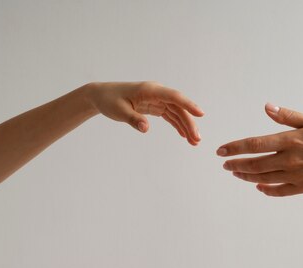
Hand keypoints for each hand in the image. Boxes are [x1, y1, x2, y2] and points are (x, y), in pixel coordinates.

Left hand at [87, 81, 203, 144]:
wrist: (101, 96)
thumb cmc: (109, 101)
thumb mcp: (119, 111)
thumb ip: (133, 119)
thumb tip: (145, 129)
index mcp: (150, 90)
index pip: (174, 97)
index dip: (188, 105)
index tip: (200, 114)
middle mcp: (157, 93)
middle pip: (179, 107)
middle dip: (189, 123)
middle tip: (197, 139)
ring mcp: (157, 99)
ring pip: (177, 112)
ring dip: (186, 126)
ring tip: (194, 142)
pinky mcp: (154, 105)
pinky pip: (170, 115)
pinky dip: (177, 125)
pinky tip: (184, 136)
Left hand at [217, 103, 302, 195]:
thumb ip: (288, 116)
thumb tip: (267, 107)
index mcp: (291, 140)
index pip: (255, 144)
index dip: (235, 148)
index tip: (221, 151)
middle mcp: (290, 160)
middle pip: (255, 164)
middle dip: (237, 164)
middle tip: (226, 164)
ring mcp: (296, 176)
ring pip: (263, 178)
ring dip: (247, 176)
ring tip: (236, 173)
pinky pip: (279, 191)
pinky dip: (266, 190)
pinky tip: (258, 186)